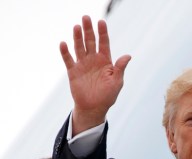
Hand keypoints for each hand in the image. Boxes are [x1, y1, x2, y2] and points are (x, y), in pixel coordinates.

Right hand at [59, 16, 131, 133]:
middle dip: (88, 30)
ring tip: (77, 27)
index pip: (104, 43)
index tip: (101, 21)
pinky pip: (68, 60)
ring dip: (77, 37)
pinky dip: (65, 52)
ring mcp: (82, 65)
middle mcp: (93, 60)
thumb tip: (128, 56)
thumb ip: (120, 68)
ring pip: (79, 47)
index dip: (102, 32)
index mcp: (105, 61)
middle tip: (86, 17)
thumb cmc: (108, 96)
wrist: (94, 108)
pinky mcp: (73, 72)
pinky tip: (64, 43)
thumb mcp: (117, 82)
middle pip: (90, 41)